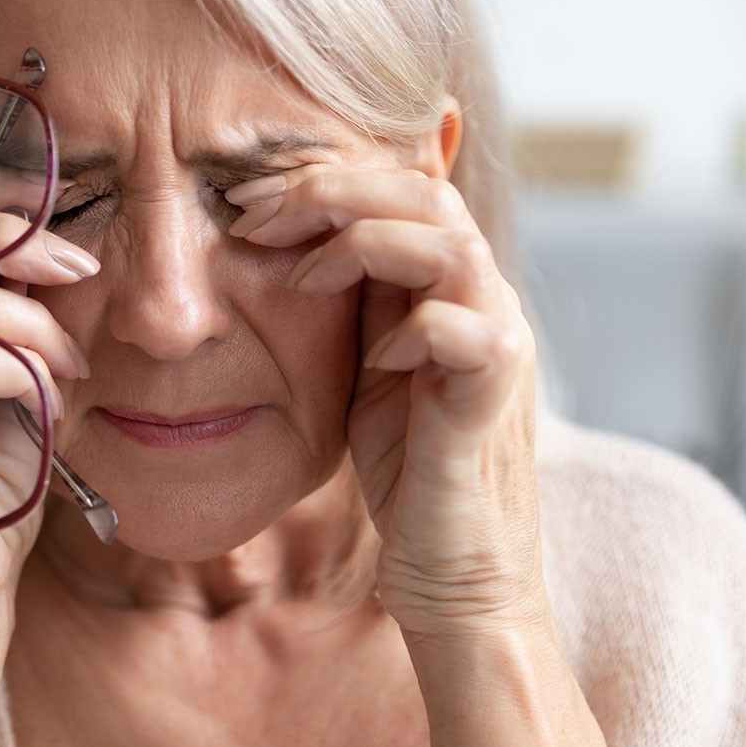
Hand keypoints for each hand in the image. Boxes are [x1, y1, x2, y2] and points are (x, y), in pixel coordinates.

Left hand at [228, 163, 539, 640]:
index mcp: (451, 285)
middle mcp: (484, 300)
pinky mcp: (491, 400)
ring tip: (300, 274)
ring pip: (448, 243)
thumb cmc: (407, 464)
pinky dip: (411, 328)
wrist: (454, 566)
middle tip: (254, 215)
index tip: (248, 200)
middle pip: (425, 193)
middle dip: (330, 191)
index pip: (403, 187)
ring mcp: (497, 345)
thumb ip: (356, 300)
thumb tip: (292, 238)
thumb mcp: (367, 363)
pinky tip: (374, 355)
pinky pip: (463, 332)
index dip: (325, 180)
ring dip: (362, 243)